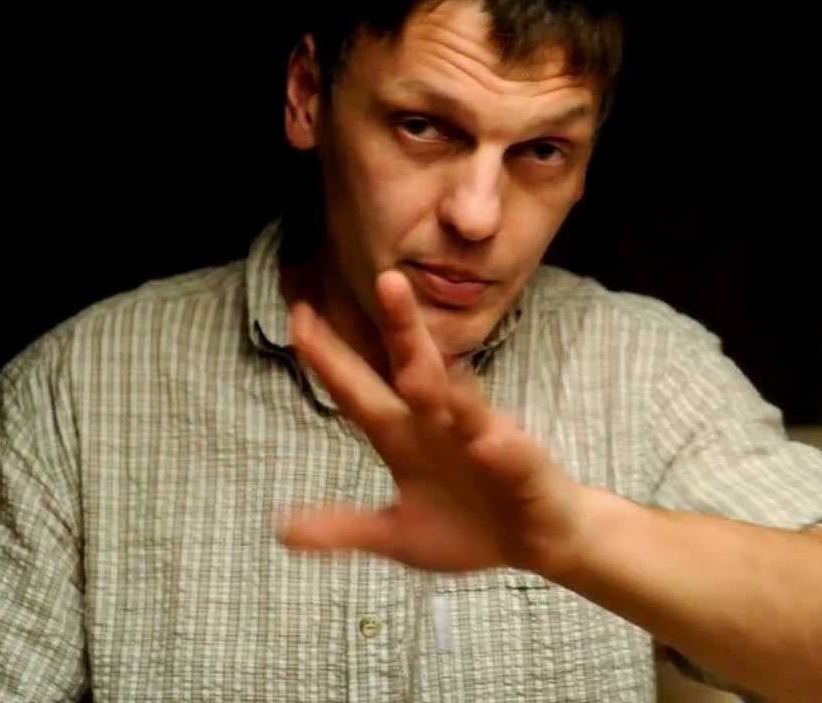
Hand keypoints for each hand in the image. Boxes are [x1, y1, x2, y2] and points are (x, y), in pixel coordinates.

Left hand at [278, 270, 586, 577]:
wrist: (541, 542)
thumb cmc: (467, 528)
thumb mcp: (396, 535)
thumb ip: (344, 528)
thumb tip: (281, 531)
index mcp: (404, 438)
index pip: (359, 391)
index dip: (328, 357)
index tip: (297, 313)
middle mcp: (440, 427)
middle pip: (415, 370)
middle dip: (401, 328)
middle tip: (386, 279)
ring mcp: (482, 442)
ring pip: (462, 404)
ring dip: (445, 381)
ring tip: (422, 363)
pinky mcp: (521, 468)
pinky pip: (509, 455)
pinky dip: (499, 447)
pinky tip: (489, 440)